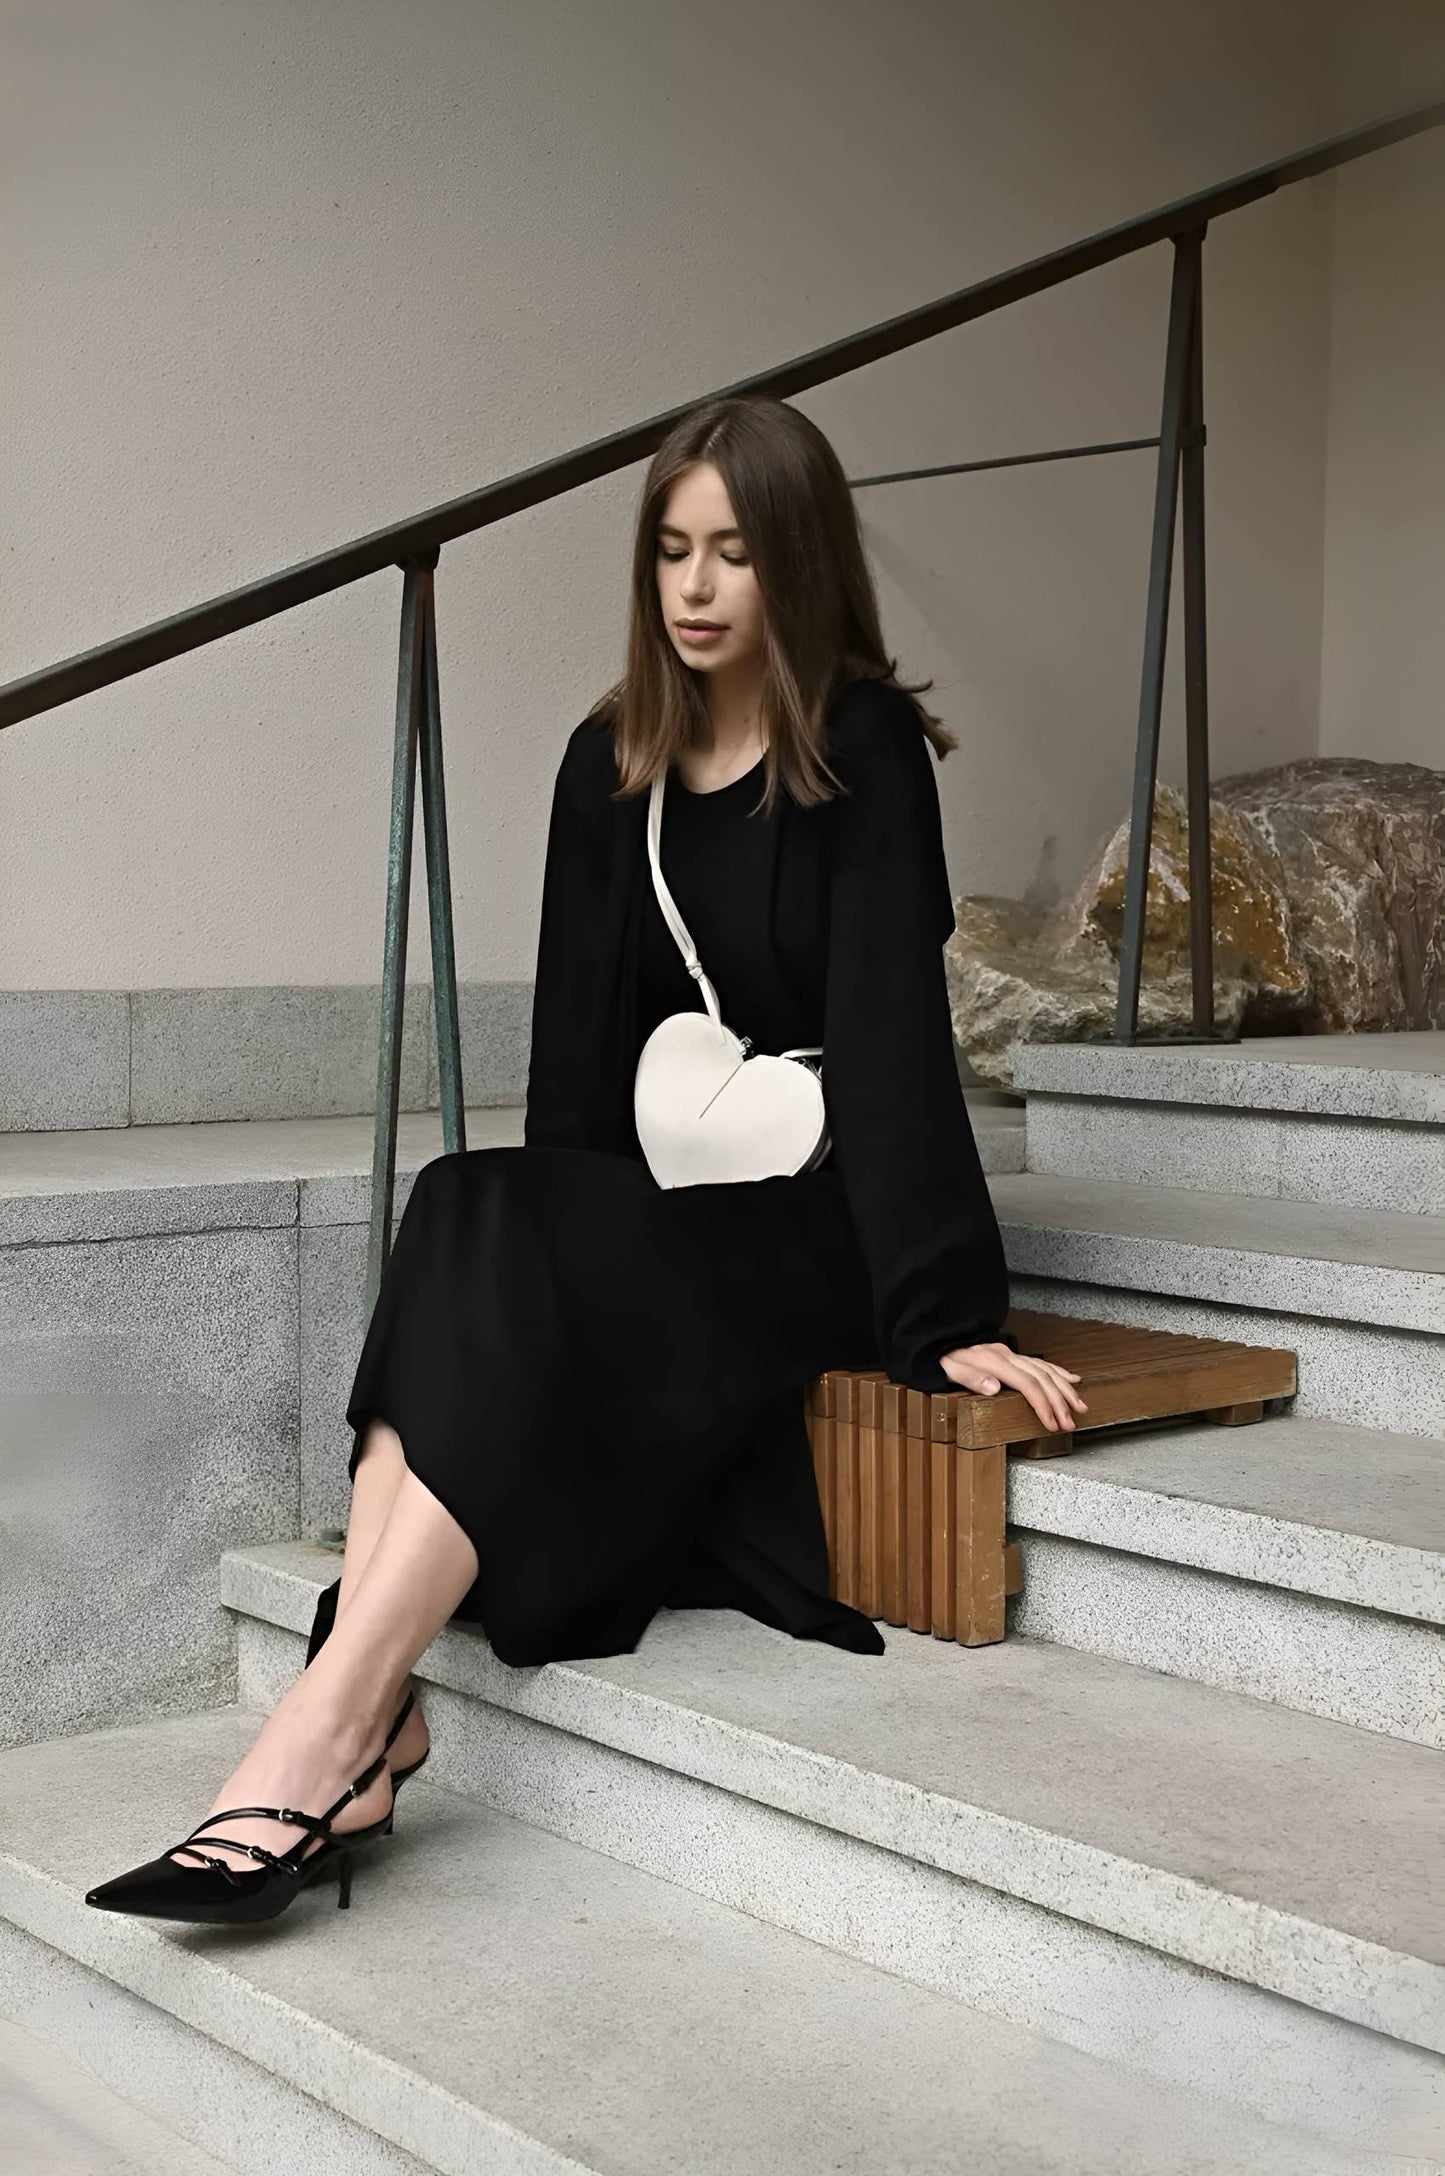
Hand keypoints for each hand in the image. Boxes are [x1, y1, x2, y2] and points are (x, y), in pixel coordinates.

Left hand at [938, 1341, 1086, 1434]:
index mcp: (993, 1361)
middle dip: (1059, 1402)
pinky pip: (1041, 1363)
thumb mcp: (948, 1370)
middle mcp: (1006, 1356)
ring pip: (1046, 1370)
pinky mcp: (1011, 1356)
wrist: (937, 1341)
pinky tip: (1072, 1379)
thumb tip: (994, 1387)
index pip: (1027, 1384)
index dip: (1042, 1404)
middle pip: (1041, 1378)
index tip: (1052, 1423)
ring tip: (1079, 1407)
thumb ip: (971, 1378)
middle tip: (1069, 1424)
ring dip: (1064, 1389)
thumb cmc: (941, 1359)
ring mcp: (1010, 1355)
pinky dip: (1058, 1372)